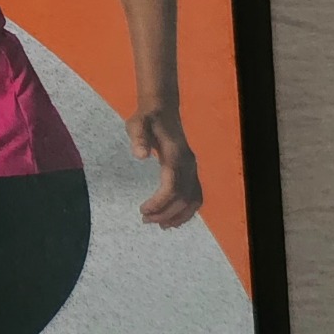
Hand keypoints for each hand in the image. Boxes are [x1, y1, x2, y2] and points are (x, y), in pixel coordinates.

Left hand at [126, 106, 202, 228]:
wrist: (162, 109)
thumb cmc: (147, 118)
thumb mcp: (137, 124)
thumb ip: (138, 137)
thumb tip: (140, 155)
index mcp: (175, 155)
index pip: (173, 187)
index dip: (160, 203)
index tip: (143, 210)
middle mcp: (188, 164)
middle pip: (184, 198)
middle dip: (165, 213)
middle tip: (145, 220)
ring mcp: (192, 168)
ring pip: (193, 200)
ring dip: (178, 216)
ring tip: (159, 224)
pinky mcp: (191, 171)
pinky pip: (195, 196)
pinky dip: (187, 210)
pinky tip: (172, 218)